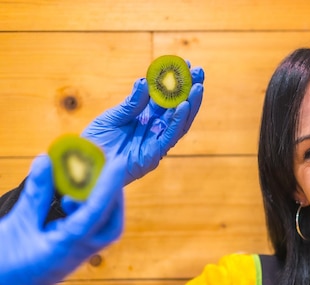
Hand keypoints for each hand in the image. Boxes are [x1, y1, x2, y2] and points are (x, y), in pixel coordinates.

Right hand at [0, 155, 124, 284]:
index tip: (118, 162)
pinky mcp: (70, 256)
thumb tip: (46, 161)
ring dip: (101, 205)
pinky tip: (71, 202)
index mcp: (67, 247)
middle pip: (111, 225)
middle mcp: (78, 254)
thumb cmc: (4, 264)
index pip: (97, 213)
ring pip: (102, 230)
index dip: (109, 186)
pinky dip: (87, 214)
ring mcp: (76, 257)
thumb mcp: (18, 224)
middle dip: (113, 197)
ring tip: (90, 183)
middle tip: (109, 172)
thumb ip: (35, 194)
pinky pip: (89, 233)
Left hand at [82, 64, 204, 184]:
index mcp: (143, 119)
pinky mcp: (153, 156)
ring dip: (190, 104)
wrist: (84, 168)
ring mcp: (155, 143)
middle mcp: (153, 130)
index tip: (184, 64)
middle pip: (176, 108)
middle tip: (198, 71)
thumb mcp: (112, 117)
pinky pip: (169, 137)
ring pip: (179, 122)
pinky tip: (184, 106)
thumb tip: (144, 82)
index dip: (174, 82)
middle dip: (188, 90)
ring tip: (197, 86)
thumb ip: (131, 104)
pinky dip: (178, 122)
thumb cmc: (95, 144)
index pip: (164, 98)